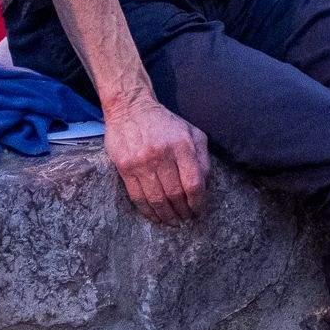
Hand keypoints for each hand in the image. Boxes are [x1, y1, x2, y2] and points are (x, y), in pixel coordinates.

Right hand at [102, 95, 209, 225]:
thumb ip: (202, 157)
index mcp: (182, 145)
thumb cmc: (165, 123)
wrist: (130, 107)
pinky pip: (138, 197)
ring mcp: (141, 162)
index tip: (198, 210)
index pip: (193, 183)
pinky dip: (148, 212)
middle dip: (183, 211)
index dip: (198, 202)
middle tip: (186, 218)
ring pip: (157, 199)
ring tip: (173, 221)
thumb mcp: (191, 132)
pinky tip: (155, 217)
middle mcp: (162, 154)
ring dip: (167, 215)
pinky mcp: (125, 167)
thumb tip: (205, 185)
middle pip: (175, 194)